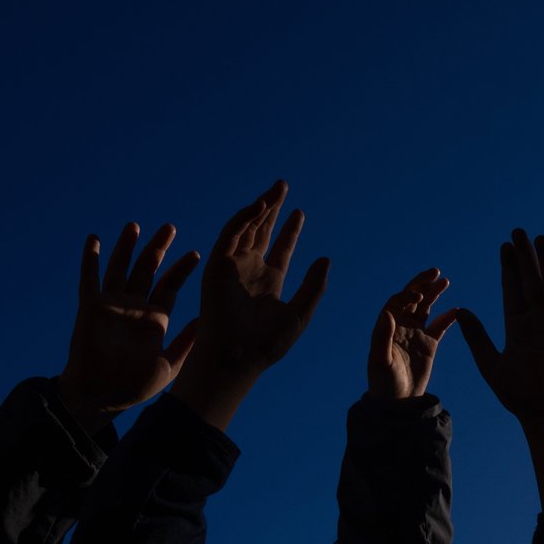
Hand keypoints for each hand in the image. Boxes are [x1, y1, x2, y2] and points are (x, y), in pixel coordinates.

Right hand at [58, 223, 200, 432]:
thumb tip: (206, 322)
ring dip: (127, 247)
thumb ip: (186, 344)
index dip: (181, 270)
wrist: (102, 397)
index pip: (169, 286)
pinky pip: (90, 279)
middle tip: (170, 228)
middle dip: (158, 249)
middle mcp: (134, 307)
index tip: (196, 254)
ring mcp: (112, 305)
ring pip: (121, 268)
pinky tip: (94, 239)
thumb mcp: (169, 365)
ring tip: (135, 226)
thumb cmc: (134, 386)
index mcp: (154, 319)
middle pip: (148, 270)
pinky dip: (90, 259)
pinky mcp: (91, 308)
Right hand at [172, 181, 329, 428]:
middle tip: (283, 186)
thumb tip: (326, 259)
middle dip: (272, 209)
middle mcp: (249, 272)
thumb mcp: (299, 313)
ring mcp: (232, 267)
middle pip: (261, 232)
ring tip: (276, 189)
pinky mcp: (216, 265)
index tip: (299, 213)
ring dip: (259, 207)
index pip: (279, 249)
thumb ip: (314, 287)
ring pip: (246, 228)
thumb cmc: (266, 344)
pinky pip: (230, 234)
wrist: (238, 357)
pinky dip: (243, 218)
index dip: (289, 231)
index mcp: (268, 283)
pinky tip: (259, 205)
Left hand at [367, 268, 457, 399]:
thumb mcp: (381, 361)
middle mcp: (402, 327)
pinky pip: (439, 326)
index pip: (398, 302)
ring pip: (426, 308)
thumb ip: (382, 337)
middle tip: (435, 271)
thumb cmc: (384, 384)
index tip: (420, 293)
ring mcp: (416, 335)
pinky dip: (447, 317)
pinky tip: (457, 310)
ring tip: (444, 281)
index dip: (408, 294)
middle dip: (422, 284)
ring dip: (434, 294)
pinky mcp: (429, 346)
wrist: (398, 404)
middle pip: (413, 299)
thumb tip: (387, 312)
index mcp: (388, 328)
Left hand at [458, 229, 543, 516]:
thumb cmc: (520, 397)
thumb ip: (477, 338)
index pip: (512, 290)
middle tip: (518, 231)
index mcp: (518, 326)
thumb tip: (460, 311)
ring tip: (540, 240)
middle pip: (531, 282)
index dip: (508, 268)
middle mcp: (539, 322)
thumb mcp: (492, 366)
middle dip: (525, 257)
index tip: (504, 246)